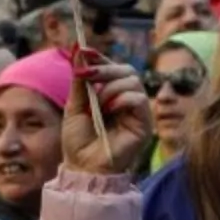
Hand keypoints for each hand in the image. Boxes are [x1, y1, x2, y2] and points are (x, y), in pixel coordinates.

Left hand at [61, 61, 153, 175]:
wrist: (83, 168)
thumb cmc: (78, 142)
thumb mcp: (74, 106)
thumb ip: (80, 81)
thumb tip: (80, 52)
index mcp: (111, 96)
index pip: (112, 69)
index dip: (100, 59)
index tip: (85, 51)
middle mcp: (127, 101)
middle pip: (126, 70)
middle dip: (105, 69)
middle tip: (88, 74)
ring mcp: (137, 112)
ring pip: (133, 81)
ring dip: (111, 88)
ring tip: (98, 105)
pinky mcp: (144, 123)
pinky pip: (138, 98)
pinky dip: (122, 99)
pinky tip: (109, 109)